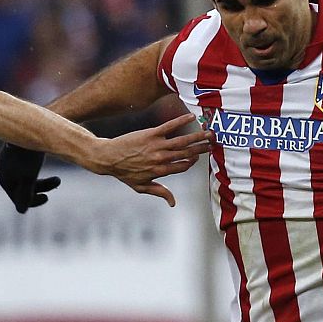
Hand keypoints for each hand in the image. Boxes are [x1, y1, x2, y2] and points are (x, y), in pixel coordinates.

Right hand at [0, 144, 58, 213]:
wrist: (30, 125)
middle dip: (41, 187)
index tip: (47, 197)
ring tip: (58, 178)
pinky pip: (28, 169)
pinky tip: (46, 165)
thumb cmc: (30, 154)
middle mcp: (3, 170)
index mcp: (3, 177)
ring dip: (44, 181)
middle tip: (57, 182)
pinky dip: (39, 171)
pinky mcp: (16, 154)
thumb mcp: (29, 177)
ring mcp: (9, 163)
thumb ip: (25, 195)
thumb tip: (21, 211)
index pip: (17, 198)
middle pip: (23, 188)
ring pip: (27, 179)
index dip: (33, 200)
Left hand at [90, 113, 211, 206]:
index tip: (200, 155)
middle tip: (214, 143)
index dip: (192, 161)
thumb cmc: (124, 173)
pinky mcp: (151, 134)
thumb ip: (159, 192)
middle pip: (187, 154)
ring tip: (209, 133)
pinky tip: (191, 117)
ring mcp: (157, 146)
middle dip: (202, 148)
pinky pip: (169, 127)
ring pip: (182, 141)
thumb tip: (174, 203)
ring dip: (197, 137)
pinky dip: (181, 121)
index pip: (183, 166)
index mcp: (161, 172)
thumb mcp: (141, 187)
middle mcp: (161, 159)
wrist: (108, 158)